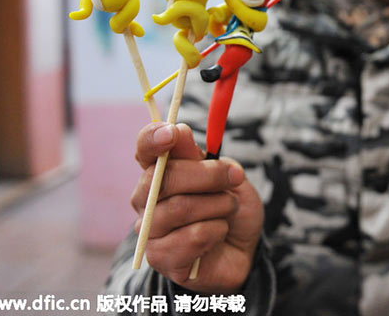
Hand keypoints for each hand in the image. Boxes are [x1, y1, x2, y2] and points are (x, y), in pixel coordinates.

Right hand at [131, 122, 263, 291]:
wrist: (244, 248)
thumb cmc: (230, 208)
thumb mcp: (227, 176)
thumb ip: (201, 157)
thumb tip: (179, 131)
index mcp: (160, 172)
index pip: (144, 149)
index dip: (153, 138)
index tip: (173, 132)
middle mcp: (146, 200)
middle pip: (162, 179)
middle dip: (207, 175)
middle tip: (234, 176)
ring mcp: (150, 231)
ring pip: (180, 208)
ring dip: (218, 205)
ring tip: (228, 209)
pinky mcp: (161, 258)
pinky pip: (192, 237)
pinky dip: (217, 230)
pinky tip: (219, 234)